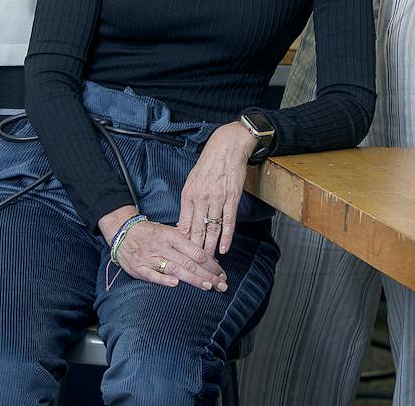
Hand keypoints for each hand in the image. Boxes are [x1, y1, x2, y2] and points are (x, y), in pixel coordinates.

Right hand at [112, 218, 228, 290]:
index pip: (196, 251)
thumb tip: (205, 258)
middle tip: (222, 285)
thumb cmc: (150, 233)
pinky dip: (163, 280)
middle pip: (189, 262)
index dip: (211, 263)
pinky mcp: (139, 268)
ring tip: (208, 286)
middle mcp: (163, 247)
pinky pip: (152, 275)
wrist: (122, 231)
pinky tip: (175, 284)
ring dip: (193, 279)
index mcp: (172, 236)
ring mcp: (150, 257)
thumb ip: (184, 244)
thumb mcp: (168, 232)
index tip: (222, 273)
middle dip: (208, 275)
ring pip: (174, 269)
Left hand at [178, 122, 254, 254]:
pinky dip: (226, 237)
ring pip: (212, 229)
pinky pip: (228, 221)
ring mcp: (217, 198)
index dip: (183, 242)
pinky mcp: (232, 198)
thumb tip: (185, 223)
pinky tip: (224, 249)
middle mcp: (201, 198)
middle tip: (195, 266)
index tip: (182, 255)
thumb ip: (188, 203)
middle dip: (196, 250)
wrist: (226, 148)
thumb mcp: (192, 182)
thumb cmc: (208, 165)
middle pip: (197, 230)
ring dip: (211, 248)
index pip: (184, 224)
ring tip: (209, 262)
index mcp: (188, 194)